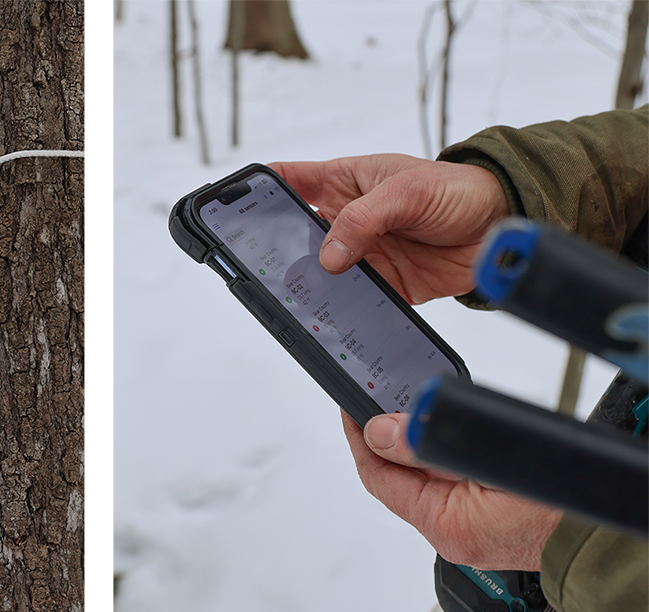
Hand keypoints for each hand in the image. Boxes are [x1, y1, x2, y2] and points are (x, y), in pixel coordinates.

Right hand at [270, 155, 509, 303]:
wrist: (501, 226)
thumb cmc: (456, 189)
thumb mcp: (406, 190)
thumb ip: (363, 219)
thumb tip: (329, 255)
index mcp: (344, 181)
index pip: (291, 180)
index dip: (261, 190)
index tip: (237, 205)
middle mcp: (347, 219)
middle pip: (298, 234)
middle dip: (280, 247)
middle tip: (264, 264)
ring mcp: (363, 253)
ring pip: (322, 271)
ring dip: (311, 282)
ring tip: (297, 294)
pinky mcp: (384, 284)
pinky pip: (355, 300)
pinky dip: (343, 308)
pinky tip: (334, 314)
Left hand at [343, 410, 562, 570]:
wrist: (603, 529)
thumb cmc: (561, 503)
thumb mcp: (488, 464)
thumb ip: (431, 447)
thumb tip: (382, 431)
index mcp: (445, 524)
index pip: (378, 477)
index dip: (359, 438)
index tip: (350, 405)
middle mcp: (451, 528)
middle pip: (397, 473)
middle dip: (383, 432)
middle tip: (372, 393)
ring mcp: (468, 520)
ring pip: (422, 470)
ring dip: (410, 436)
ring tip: (400, 399)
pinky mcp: (484, 508)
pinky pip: (447, 473)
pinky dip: (437, 446)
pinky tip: (437, 419)